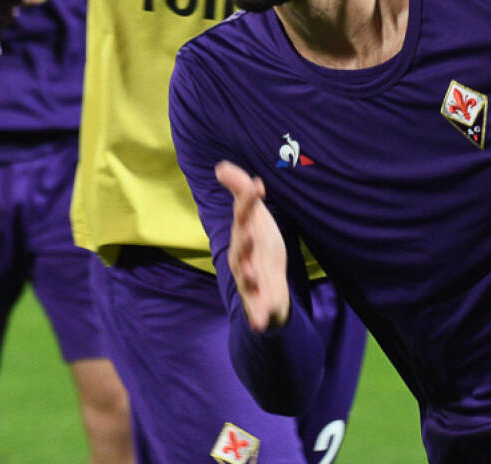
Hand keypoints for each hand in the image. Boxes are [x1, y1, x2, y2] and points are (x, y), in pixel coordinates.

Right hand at [216, 160, 289, 331]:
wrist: (270, 287)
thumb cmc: (261, 249)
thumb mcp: (256, 218)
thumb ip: (242, 192)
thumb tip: (220, 167)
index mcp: (243, 234)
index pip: (245, 214)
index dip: (250, 201)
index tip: (259, 187)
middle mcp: (242, 255)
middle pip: (242, 246)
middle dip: (244, 239)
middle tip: (250, 231)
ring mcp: (249, 279)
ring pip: (245, 276)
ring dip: (247, 274)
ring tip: (251, 271)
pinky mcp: (259, 301)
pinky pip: (256, 309)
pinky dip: (257, 316)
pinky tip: (259, 323)